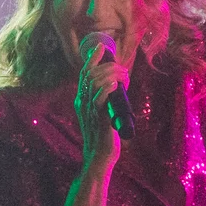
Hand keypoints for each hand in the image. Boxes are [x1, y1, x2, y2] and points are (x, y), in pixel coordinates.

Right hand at [74, 35, 125, 168]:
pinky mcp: (98, 119)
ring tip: (124, 76)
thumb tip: (116, 87)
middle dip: (108, 66)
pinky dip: (107, 89)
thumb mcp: (102, 114)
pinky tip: (115, 85)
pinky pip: (98, 99)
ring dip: (111, 75)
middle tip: (123, 69)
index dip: (92, 59)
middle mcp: (82, 103)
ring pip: (94, 83)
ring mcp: (89, 111)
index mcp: (82, 100)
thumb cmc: (103, 137)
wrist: (99, 157)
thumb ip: (105, 101)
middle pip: (90, 75)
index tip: (101, 47)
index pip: (84, 74)